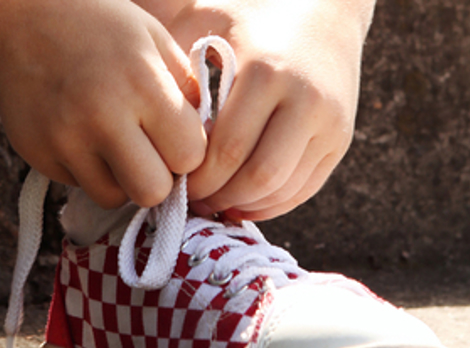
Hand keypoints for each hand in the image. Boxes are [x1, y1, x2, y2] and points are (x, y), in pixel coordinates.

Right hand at [0, 0, 206, 208]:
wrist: (19, 16)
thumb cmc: (98, 25)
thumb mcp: (153, 39)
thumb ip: (185, 89)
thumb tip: (205, 143)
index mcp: (143, 85)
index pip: (189, 156)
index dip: (187, 151)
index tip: (175, 137)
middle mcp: (103, 117)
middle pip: (153, 192)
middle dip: (158, 178)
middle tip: (149, 154)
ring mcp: (66, 140)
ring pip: (114, 198)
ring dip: (122, 180)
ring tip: (115, 147)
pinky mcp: (38, 155)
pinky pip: (79, 186)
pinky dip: (88, 171)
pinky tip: (82, 137)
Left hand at [154, 0, 374, 220]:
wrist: (323, 7)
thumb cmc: (248, 14)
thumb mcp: (207, 21)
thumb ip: (172, 61)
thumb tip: (129, 105)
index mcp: (266, 73)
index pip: (226, 151)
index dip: (197, 179)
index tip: (174, 182)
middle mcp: (305, 100)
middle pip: (257, 177)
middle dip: (219, 198)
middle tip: (192, 202)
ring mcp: (329, 123)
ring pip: (282, 189)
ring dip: (243, 205)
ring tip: (214, 203)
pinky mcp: (340, 140)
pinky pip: (303, 189)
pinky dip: (270, 204)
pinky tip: (242, 201)